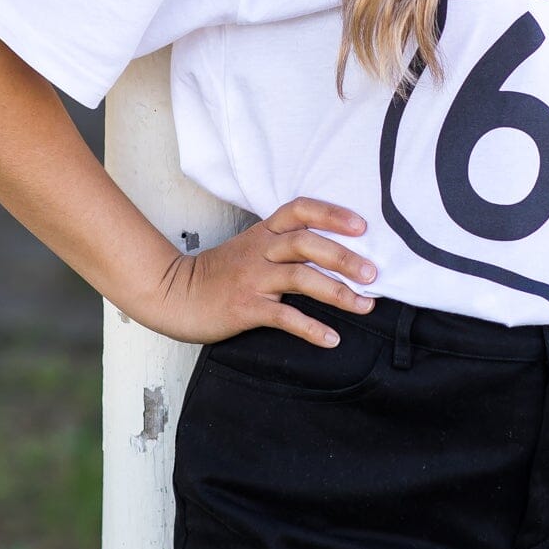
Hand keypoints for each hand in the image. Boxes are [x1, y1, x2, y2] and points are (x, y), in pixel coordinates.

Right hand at [151, 195, 377, 348]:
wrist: (174, 295)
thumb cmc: (218, 274)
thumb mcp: (250, 247)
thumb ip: (283, 244)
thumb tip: (333, 251)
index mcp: (264, 232)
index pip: (300, 210)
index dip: (332, 214)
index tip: (362, 225)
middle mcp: (261, 251)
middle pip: (307, 243)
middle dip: (344, 257)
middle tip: (373, 273)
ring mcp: (253, 279)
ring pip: (301, 278)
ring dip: (337, 292)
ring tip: (366, 305)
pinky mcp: (246, 308)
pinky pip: (284, 317)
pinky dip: (310, 329)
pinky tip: (331, 339)